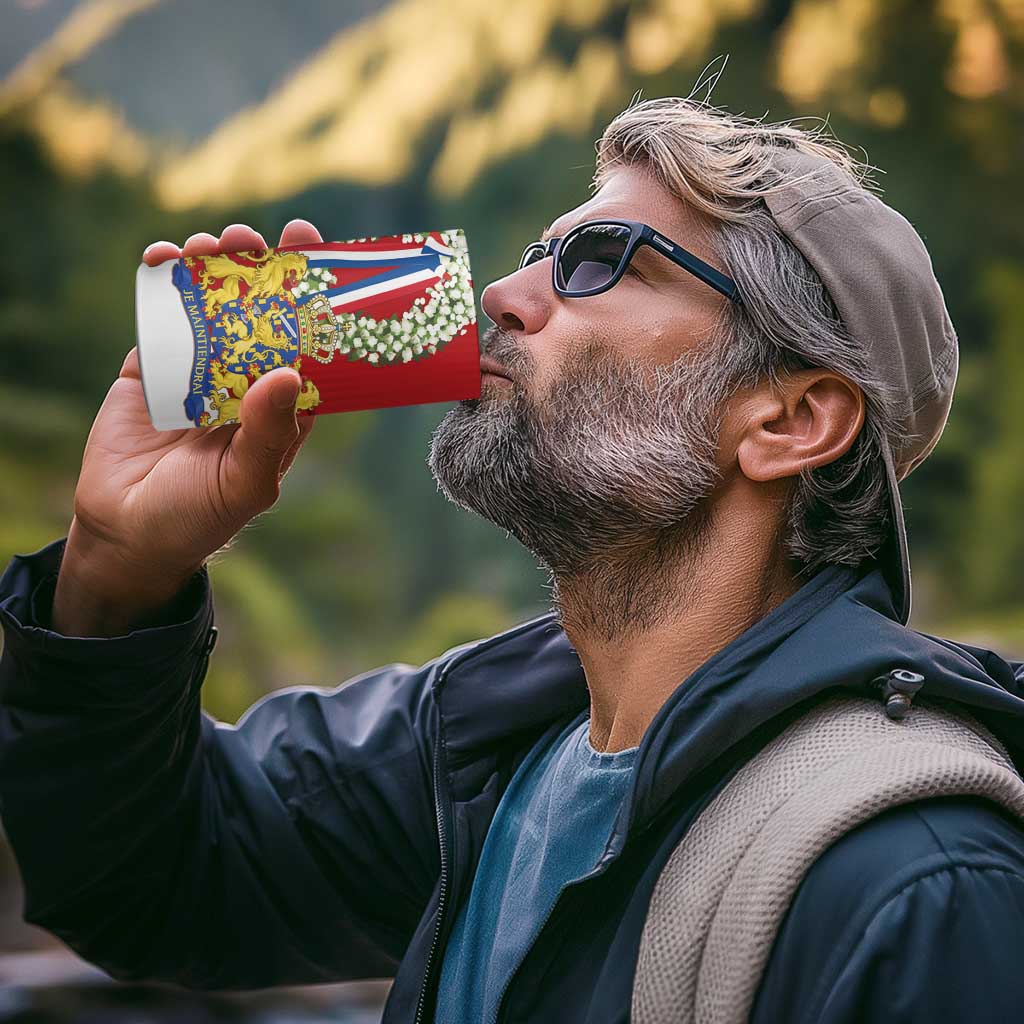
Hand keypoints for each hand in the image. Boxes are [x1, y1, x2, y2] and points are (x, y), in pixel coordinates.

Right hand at [52, 220, 321, 635]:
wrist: (126, 533)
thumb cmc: (200, 517)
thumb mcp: (245, 482)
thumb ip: (268, 433)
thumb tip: (288, 372)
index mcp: (281, 406)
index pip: (306, 343)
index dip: (312, 298)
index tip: (316, 252)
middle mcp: (245, 381)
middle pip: (259, 313)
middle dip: (258, 269)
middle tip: (254, 238)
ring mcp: (198, 371)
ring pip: (211, 307)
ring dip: (212, 268)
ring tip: (211, 243)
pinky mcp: (152, 368)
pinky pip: (160, 317)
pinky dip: (161, 283)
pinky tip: (163, 257)